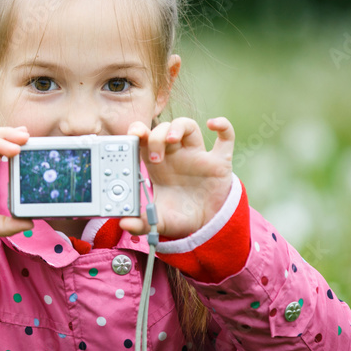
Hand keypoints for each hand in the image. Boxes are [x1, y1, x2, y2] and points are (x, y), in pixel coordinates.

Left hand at [119, 117, 234, 239]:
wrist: (207, 226)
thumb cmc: (180, 217)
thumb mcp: (158, 222)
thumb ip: (140, 223)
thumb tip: (124, 224)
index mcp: (158, 165)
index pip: (144, 138)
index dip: (138, 131)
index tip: (132, 135)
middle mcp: (176, 155)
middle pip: (163, 129)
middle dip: (156, 137)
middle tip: (155, 158)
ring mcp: (198, 156)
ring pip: (187, 126)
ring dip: (178, 127)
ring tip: (172, 140)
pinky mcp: (219, 162)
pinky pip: (225, 137)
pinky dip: (222, 126)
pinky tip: (212, 124)